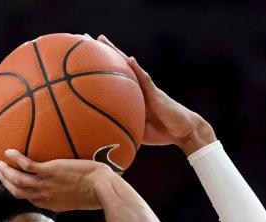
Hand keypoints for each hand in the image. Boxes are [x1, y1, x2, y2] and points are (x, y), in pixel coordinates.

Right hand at [0, 149, 113, 211]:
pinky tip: (8, 151)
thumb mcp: (82, 199)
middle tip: (0, 173)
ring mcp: (45, 184)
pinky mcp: (49, 171)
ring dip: (5, 172)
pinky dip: (15, 158)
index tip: (14, 185)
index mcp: (52, 204)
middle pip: (18, 192)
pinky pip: (26, 165)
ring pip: (17, 180)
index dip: (20, 193)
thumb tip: (76, 188)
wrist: (102, 189)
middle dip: (7, 183)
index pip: (31, 200)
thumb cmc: (99, 192)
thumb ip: (73, 195)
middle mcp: (45, 196)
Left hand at [95, 34, 215, 153]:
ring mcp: (147, 87)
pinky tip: (129, 59)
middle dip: (102, 52)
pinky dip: (137, 69)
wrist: (183, 131)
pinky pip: (145, 79)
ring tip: (100, 39)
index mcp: (131, 96)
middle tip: (84, 37)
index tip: (82, 58)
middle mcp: (137, 88)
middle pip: (117, 65)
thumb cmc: (162, 133)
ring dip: (115, 52)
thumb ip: (122, 130)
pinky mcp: (156, 92)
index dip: (98, 68)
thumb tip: (104, 141)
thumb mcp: (137, 132)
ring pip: (128, 66)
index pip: (112, 78)